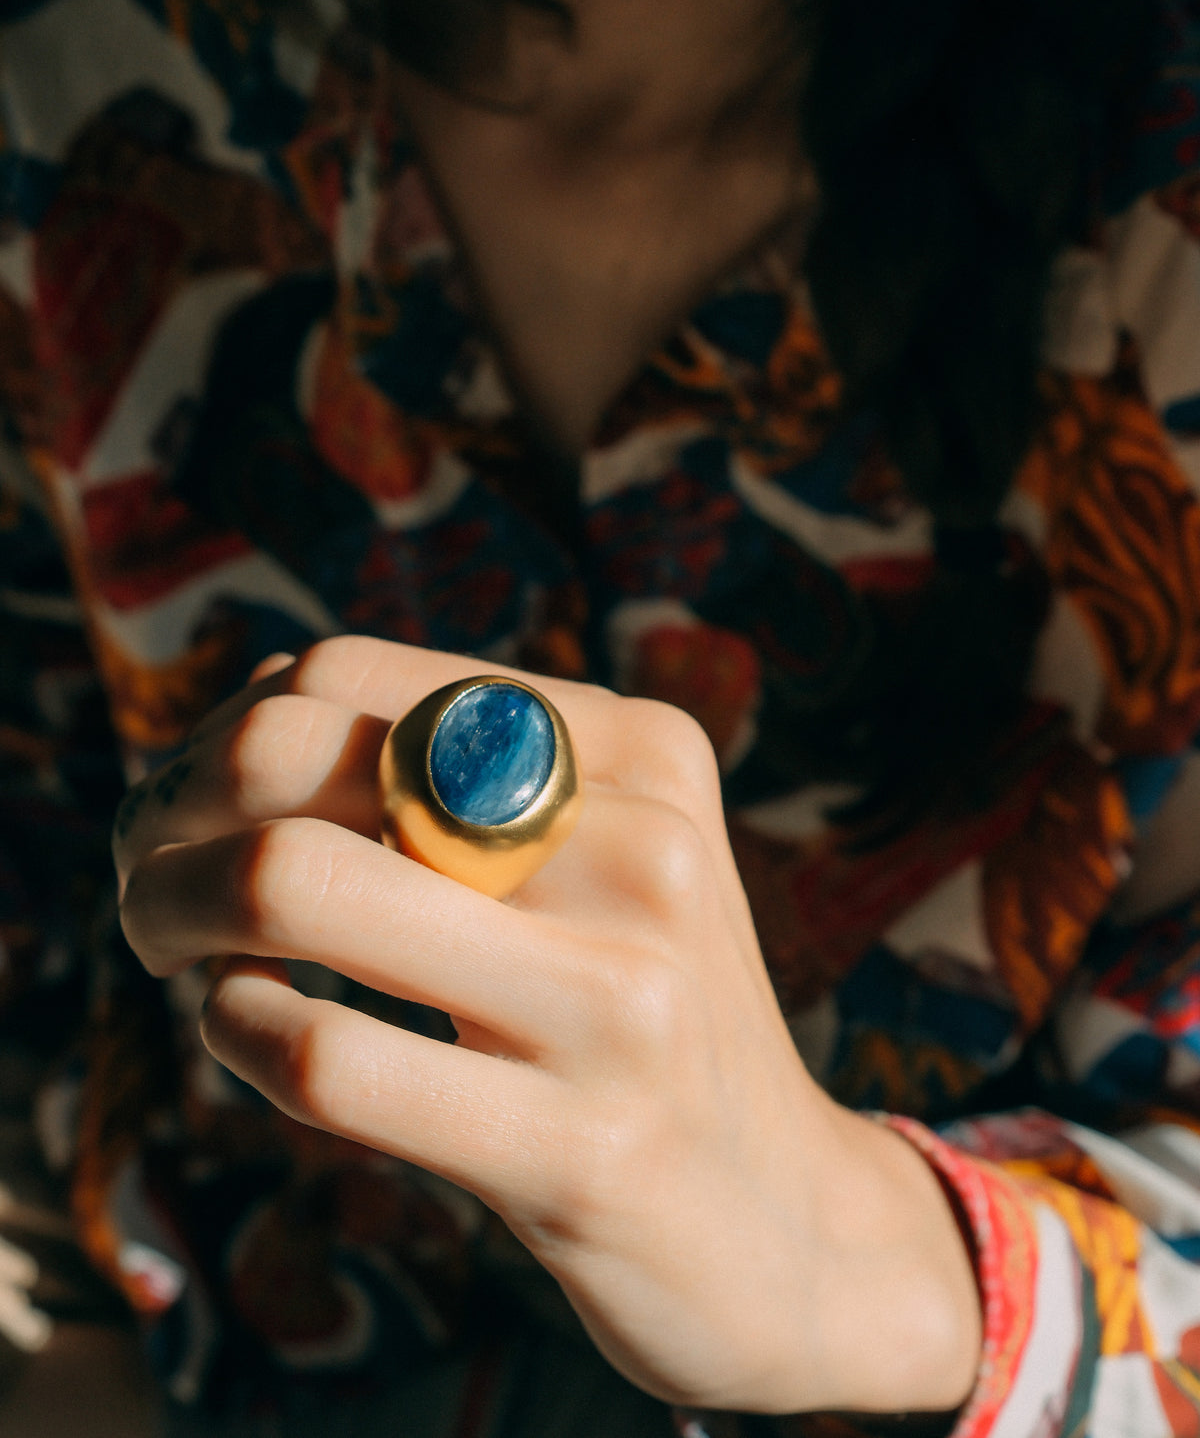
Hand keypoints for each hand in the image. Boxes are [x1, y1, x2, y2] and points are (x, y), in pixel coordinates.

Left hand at [116, 636, 979, 1414]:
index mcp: (638, 749)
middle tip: (151, 878)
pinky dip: (236, 1031)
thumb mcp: (597, 864)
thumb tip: (250, 715)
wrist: (782, 1223)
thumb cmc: (640, 1023)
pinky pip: (328, 1056)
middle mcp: (642, 847)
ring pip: (297, 883)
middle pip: (303, 755)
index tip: (188, 809)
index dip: (222, 734)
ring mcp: (621, 1001)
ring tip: (175, 954)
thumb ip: (458, 778)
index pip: (348, 675)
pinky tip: (245, 1030)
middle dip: (172, 814)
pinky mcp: (580, 1149)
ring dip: (173, 912)